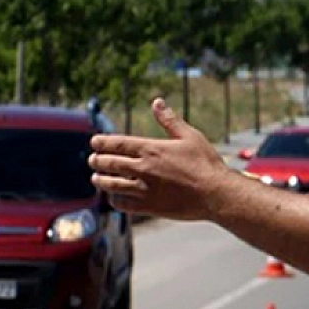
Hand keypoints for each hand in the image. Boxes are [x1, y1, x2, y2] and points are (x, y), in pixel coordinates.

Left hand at [87, 99, 231, 220]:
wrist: (216, 194)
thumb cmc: (206, 164)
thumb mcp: (190, 136)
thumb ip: (170, 120)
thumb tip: (156, 102)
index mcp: (151, 149)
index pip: (117, 143)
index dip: (102, 142)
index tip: (95, 142)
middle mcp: (144, 168)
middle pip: (110, 163)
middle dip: (97, 161)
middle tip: (92, 160)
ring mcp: (145, 189)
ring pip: (112, 184)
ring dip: (101, 180)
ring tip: (96, 179)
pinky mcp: (150, 206)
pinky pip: (123, 204)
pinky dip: (115, 200)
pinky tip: (114, 197)